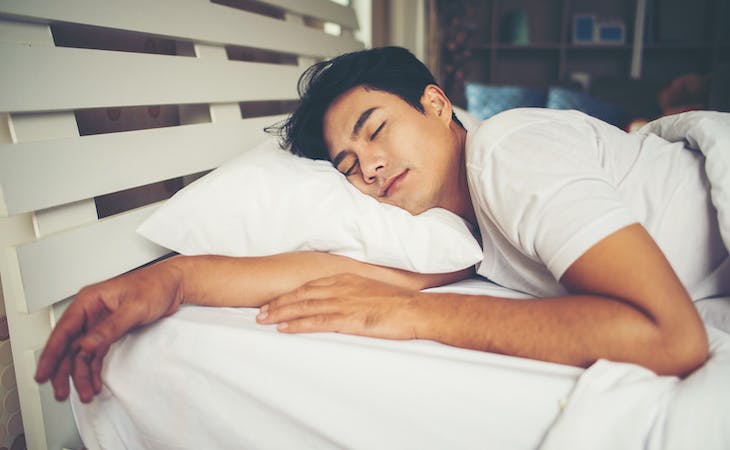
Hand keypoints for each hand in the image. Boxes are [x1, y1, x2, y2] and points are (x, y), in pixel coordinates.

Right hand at [35, 259, 184, 402]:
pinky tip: (94, 382)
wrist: (175, 285)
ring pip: (82, 352)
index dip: (51, 354)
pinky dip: (93, 368)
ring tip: (84, 393)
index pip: (64, 330)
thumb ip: (110, 327)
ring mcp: (100, 322)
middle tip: (60, 391)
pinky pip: (95, 353)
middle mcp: (91, 312)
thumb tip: (87, 344)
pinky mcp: (110, 330)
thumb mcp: (134, 308)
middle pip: (69, 345)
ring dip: (81, 374)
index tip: (44, 373)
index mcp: (90, 300)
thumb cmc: (156, 285)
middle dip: (63, 370)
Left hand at [256, 273, 423, 339]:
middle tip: (260, 312)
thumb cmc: (397, 303)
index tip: (274, 300)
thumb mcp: (371, 290)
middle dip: (278, 303)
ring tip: (263, 320)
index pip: (310, 285)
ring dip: (281, 313)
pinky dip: (297, 324)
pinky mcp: (347, 318)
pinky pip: (316, 321)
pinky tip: (284, 329)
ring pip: (303, 307)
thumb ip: (353, 292)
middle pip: (301, 294)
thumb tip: (344, 299)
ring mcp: (342, 302)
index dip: (290, 293)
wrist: (414, 309)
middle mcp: (339, 287)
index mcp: (345, 279)